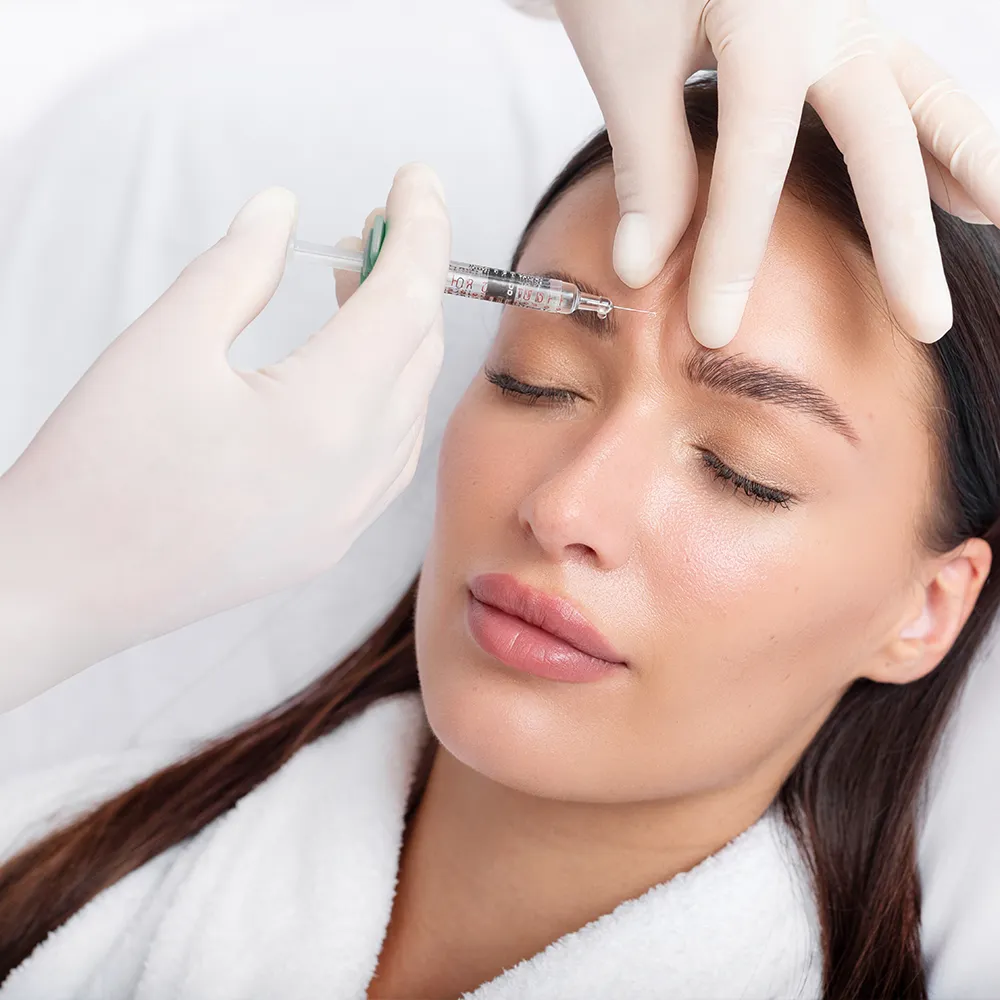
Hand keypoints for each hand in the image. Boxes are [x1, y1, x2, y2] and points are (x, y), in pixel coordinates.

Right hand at [0, 164, 448, 710]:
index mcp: (328, 417)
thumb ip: (241, 266)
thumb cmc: (98, 469)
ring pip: (409, 404)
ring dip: (397, 336)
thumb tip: (284, 209)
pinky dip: (386, 397)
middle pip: (418, 350)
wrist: (64, 590)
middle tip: (373, 224)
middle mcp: (360, 476)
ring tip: (355, 283)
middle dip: (409, 276)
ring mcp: (350, 519)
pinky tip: (350, 367)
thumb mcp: (165, 342)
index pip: (408, 299)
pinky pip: (390, 457)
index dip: (422, 227)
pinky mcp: (329, 543)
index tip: (416, 177)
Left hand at [551, 0, 999, 346]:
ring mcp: (843, 11)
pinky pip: (902, 82)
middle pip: (880, 131)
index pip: (758, 154)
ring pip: (921, 93)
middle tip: (924, 322)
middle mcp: (826, 8)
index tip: (715, 329)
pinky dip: (934, 135)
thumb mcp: (625, 58)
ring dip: (964, 164)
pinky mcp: (838, 22)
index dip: (735, 249)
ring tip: (997, 222)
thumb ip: (646, 164)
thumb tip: (642, 272)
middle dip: (902, 236)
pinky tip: (960, 191)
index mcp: (767, 15)